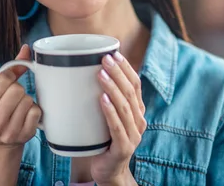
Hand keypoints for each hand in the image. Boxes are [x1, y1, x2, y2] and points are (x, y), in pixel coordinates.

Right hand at [0, 45, 41, 150]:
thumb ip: (11, 69)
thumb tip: (26, 48)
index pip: (2, 80)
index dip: (10, 76)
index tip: (9, 81)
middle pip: (17, 90)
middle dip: (18, 90)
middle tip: (14, 97)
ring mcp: (9, 131)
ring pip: (28, 101)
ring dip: (27, 100)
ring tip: (19, 107)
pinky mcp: (24, 136)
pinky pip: (36, 112)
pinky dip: (34, 110)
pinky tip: (27, 115)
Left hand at [91, 51, 145, 185]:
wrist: (108, 171)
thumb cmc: (103, 140)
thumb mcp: (106, 116)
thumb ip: (103, 98)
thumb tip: (84, 72)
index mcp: (136, 110)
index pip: (135, 84)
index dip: (126, 68)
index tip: (114, 53)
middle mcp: (139, 120)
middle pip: (131, 91)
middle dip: (118, 72)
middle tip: (104, 58)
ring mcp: (134, 134)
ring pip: (125, 106)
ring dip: (113, 87)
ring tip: (100, 73)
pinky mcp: (124, 147)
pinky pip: (117, 126)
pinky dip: (110, 111)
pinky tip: (102, 99)